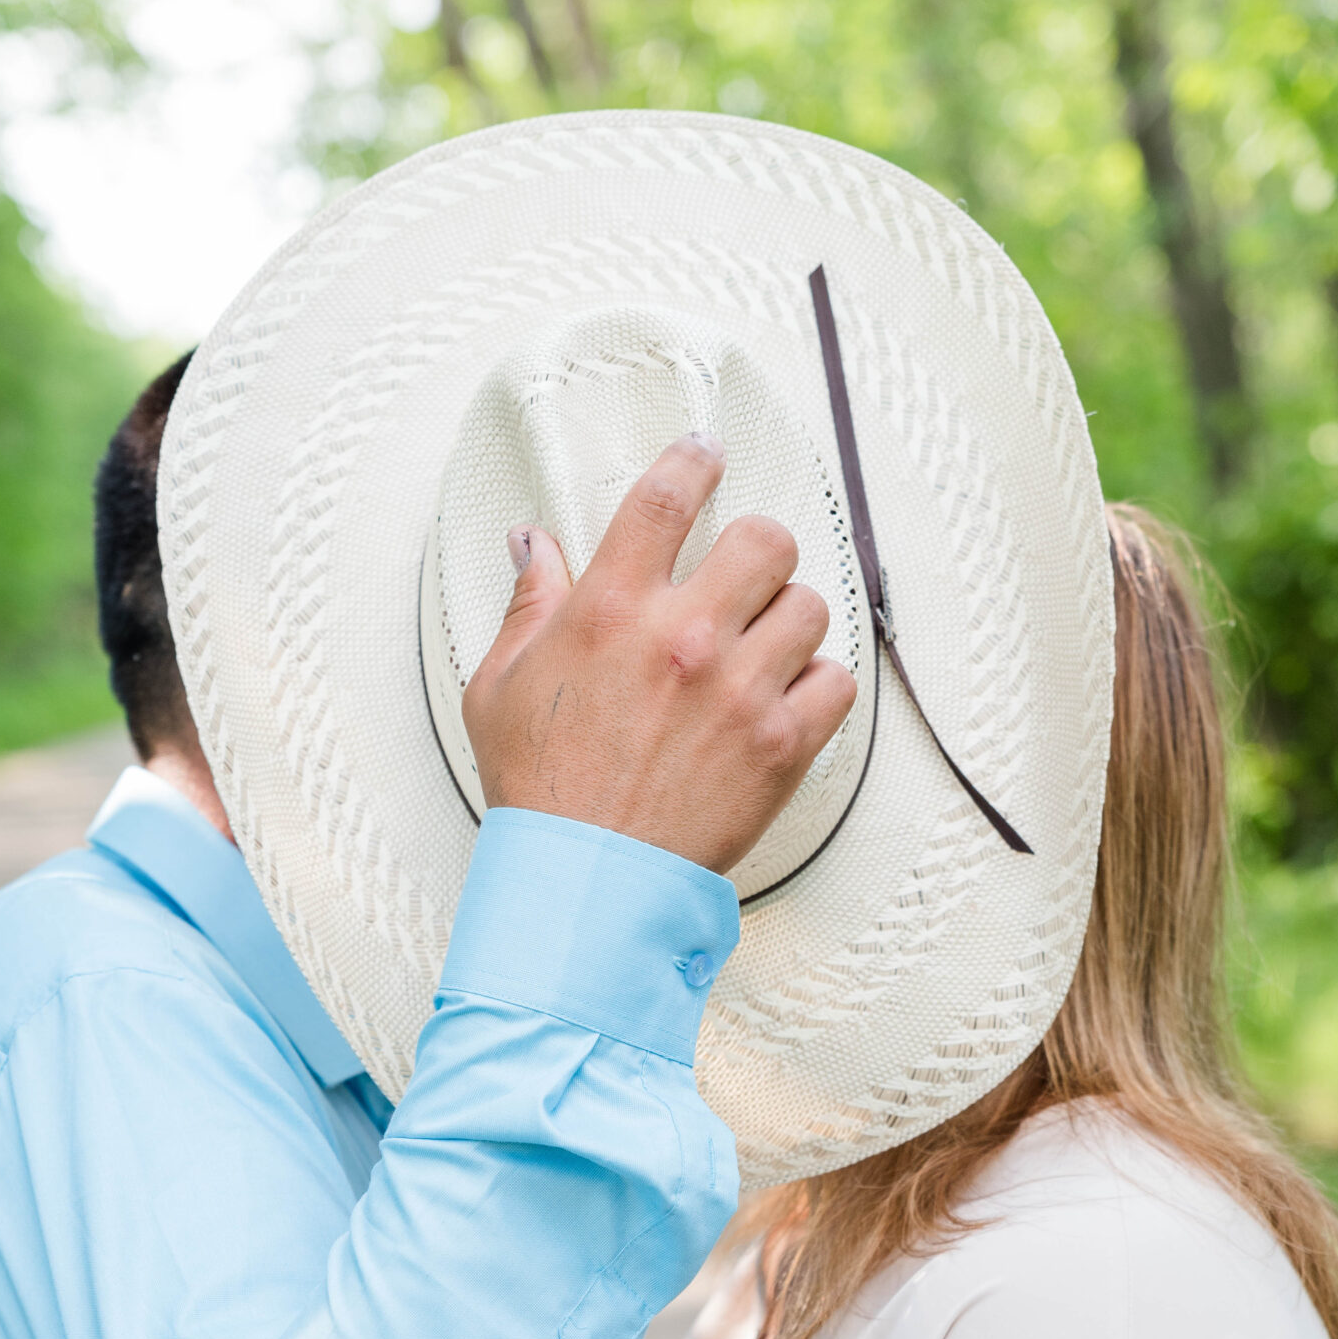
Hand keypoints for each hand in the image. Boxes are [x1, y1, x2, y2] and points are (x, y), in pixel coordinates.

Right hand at [461, 436, 856, 875]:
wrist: (586, 885)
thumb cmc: (541, 790)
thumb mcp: (502, 686)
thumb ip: (528, 604)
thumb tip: (533, 544)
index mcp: (609, 611)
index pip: (666, 498)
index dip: (693, 460)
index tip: (706, 452)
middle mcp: (681, 638)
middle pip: (765, 539)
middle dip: (757, 551)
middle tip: (742, 577)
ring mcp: (738, 691)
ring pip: (809, 605)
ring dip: (788, 620)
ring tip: (760, 648)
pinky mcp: (781, 745)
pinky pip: (835, 681)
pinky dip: (817, 686)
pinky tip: (782, 699)